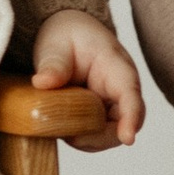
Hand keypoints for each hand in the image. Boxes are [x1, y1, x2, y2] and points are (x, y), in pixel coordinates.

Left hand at [30, 6, 145, 146]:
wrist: (66, 35)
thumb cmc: (67, 35)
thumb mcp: (56, 43)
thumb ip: (53, 63)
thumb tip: (42, 82)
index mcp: (116, 66)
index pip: (130, 93)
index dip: (131, 117)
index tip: (128, 138)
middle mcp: (121, 89)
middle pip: (126, 121)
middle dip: (103, 137)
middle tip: (71, 138)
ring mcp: (112, 105)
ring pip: (110, 134)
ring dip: (88, 139)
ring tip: (60, 128)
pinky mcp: (100, 116)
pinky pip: (96, 135)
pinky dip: (80, 138)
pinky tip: (61, 128)